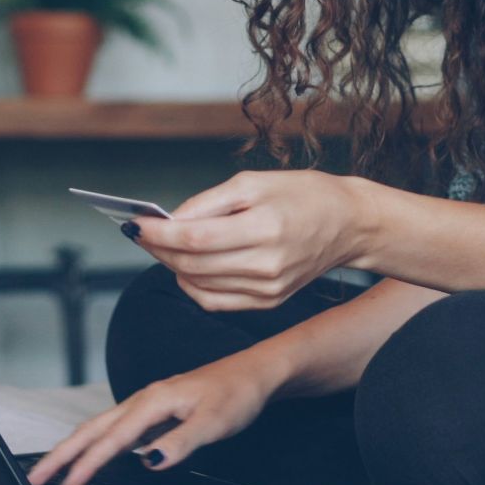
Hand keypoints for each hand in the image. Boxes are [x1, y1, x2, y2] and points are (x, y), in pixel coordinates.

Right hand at [23, 349, 278, 484]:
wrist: (255, 372)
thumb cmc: (237, 393)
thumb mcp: (213, 422)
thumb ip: (180, 443)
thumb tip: (149, 462)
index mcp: (153, 401)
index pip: (112, 438)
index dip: (87, 463)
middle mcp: (144, 400)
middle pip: (93, 428)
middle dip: (62, 453)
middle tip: (37, 477)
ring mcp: (148, 404)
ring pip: (101, 426)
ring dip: (75, 447)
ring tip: (54, 469)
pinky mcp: (156, 410)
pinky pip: (116, 428)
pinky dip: (96, 442)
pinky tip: (94, 455)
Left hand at [129, 170, 377, 311]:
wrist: (349, 224)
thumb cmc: (303, 195)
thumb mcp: (254, 183)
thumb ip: (208, 203)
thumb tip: (170, 220)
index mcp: (265, 228)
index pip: (195, 239)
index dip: (159, 233)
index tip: (135, 224)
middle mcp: (267, 265)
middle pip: (192, 263)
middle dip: (159, 248)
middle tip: (141, 232)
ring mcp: (268, 289)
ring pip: (198, 285)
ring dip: (171, 265)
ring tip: (161, 245)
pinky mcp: (268, 302)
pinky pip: (215, 301)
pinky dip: (192, 285)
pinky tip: (186, 266)